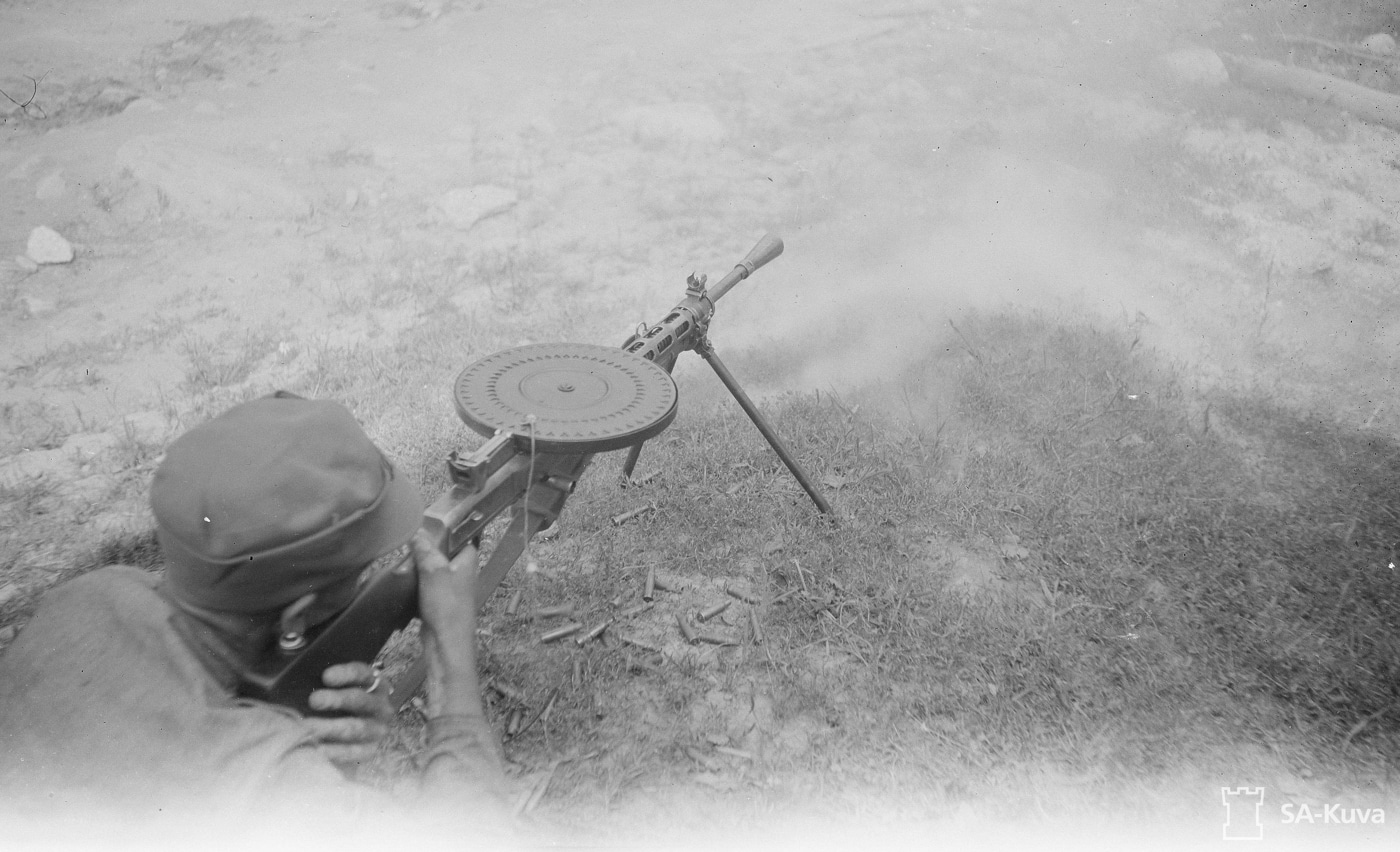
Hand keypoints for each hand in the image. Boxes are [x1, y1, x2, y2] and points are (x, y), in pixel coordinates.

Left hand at [303, 661, 393, 764]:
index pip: (361, 673)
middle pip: (358, 699)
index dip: (345, 674)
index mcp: (373, 682)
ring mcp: (377, 729)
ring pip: (355, 728)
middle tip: (314, 700)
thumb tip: (292, 677)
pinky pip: (352, 752)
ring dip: (331, 728)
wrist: (359, 733)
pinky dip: (334, 751)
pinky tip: (315, 749)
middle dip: (336, 700)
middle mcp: (379, 705)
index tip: (326, 676)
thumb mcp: (338, 688)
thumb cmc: (339, 704)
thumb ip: (320, 681)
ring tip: (307, 728)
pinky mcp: (370, 751)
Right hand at [409, 530, 484, 717]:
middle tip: (407, 538)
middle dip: (427, 547)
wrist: (445, 646)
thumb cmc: (447, 607)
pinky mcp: (437, 603)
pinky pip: (424, 587)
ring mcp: (450, 589)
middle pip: (444, 552)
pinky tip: (400, 579)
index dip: (448, 527)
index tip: (428, 519)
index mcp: (468, 561)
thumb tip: (416, 531)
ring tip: (400, 556)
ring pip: (432, 570)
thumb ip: (425, 550)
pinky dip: (414, 584)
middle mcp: (462, 573)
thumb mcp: (434, 572)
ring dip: (418, 566)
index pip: (462, 535)